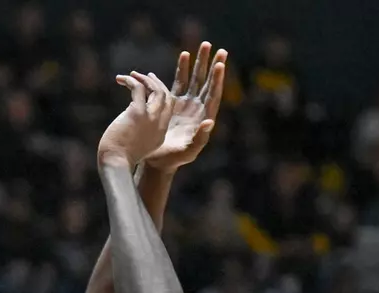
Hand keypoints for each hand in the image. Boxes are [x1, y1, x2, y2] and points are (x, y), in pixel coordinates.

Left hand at [97, 71, 174, 168]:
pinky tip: (121, 79)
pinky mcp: (137, 112)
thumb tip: (127, 122)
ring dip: (145, 79)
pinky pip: (138, 89)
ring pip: (156, 90)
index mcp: (161, 133)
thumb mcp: (134, 146)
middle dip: (157, 83)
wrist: (115, 165)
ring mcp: (150, 117)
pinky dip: (132, 81)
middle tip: (145, 76)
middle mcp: (159, 123)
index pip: (167, 108)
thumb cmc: (118, 159)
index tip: (152, 87)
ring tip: (132, 74)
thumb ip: (136, 133)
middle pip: (166, 96)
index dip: (162, 95)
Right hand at [144, 42, 226, 170]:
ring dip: (198, 62)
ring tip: (203, 45)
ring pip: (194, 78)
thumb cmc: (174, 159)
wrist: (158, 160)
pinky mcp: (172, 102)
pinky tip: (183, 55)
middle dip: (210, 64)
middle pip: (206, 81)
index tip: (220, 64)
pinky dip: (181, 68)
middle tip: (216, 48)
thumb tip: (210, 121)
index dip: (217, 79)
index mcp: (204, 116)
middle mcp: (197, 107)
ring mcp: (185, 103)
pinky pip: (179, 82)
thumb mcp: (188, 152)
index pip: (213, 94)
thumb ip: (200, 138)